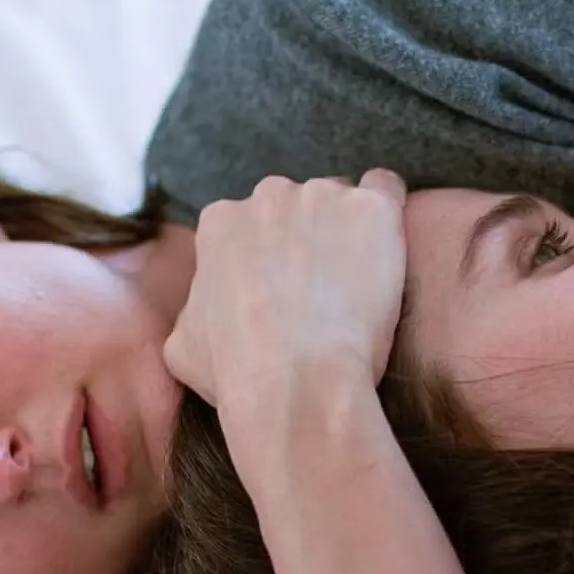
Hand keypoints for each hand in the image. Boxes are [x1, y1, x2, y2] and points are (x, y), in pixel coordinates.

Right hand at [164, 169, 406, 456]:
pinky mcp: (370, 209)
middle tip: (320, 290)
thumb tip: (203, 311)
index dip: (268, 257)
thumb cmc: (237, 373)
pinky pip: (385, 188)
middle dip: (307, 238)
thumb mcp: (184, 344)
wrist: (296, 384)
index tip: (282, 289)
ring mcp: (322, 196)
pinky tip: (388, 249)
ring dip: (347, 232)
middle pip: (295, 206)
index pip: (247, 223)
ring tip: (359, 285)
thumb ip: (196, 309)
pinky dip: (387, 214)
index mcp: (220, 223)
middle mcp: (267, 196)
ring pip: (339, 201)